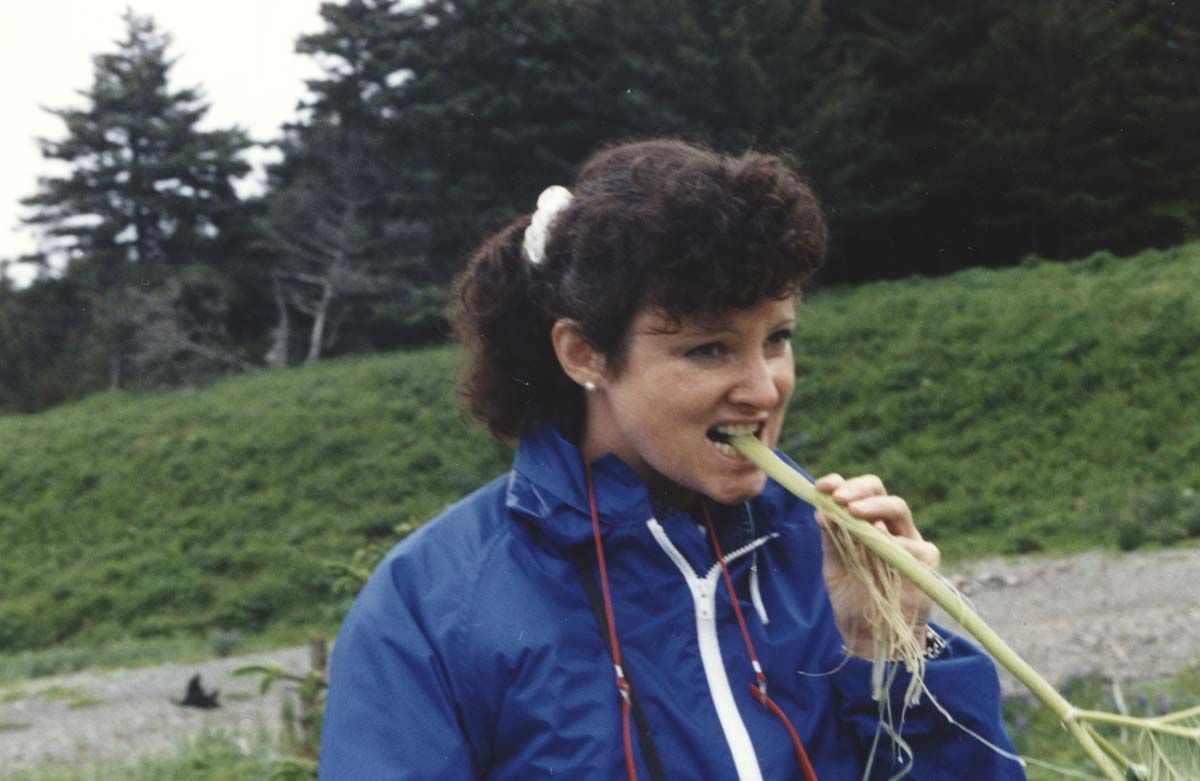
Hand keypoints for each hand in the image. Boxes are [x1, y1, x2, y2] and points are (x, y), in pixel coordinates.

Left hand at [814, 473, 938, 658]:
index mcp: (865, 523)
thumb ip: (831, 541)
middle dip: (858, 489)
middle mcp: (888, 526)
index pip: (856, 494)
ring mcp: (909, 540)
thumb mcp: (835, 568)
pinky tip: (881, 547)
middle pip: (879, 492)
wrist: (871, 635)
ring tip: (853, 513)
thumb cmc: (852, 597)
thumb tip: (820, 511)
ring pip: (898, 508)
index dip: (840, 485)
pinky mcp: (927, 560)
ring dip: (874, 507)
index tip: (821, 488)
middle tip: (839, 498)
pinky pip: (913, 545)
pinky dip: (895, 543)